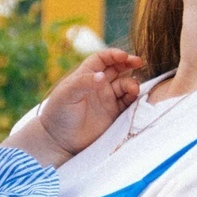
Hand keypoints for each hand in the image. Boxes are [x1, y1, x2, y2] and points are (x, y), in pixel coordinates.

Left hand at [14, 46, 143, 162]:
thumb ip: (83, 83)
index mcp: (85, 76)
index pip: (102, 59)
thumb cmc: (58, 114)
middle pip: (117, 68)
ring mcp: (106, 99)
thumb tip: (102, 76)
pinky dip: (134, 98)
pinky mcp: (113, 114)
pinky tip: (134, 97)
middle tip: (138, 62)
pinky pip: (128, 102)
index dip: (114, 55)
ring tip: (132, 89)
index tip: (124, 56)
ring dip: (131, 83)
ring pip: (125, 84)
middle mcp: (98, 85)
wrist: (59, 141)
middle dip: (128, 63)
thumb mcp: (66, 95)